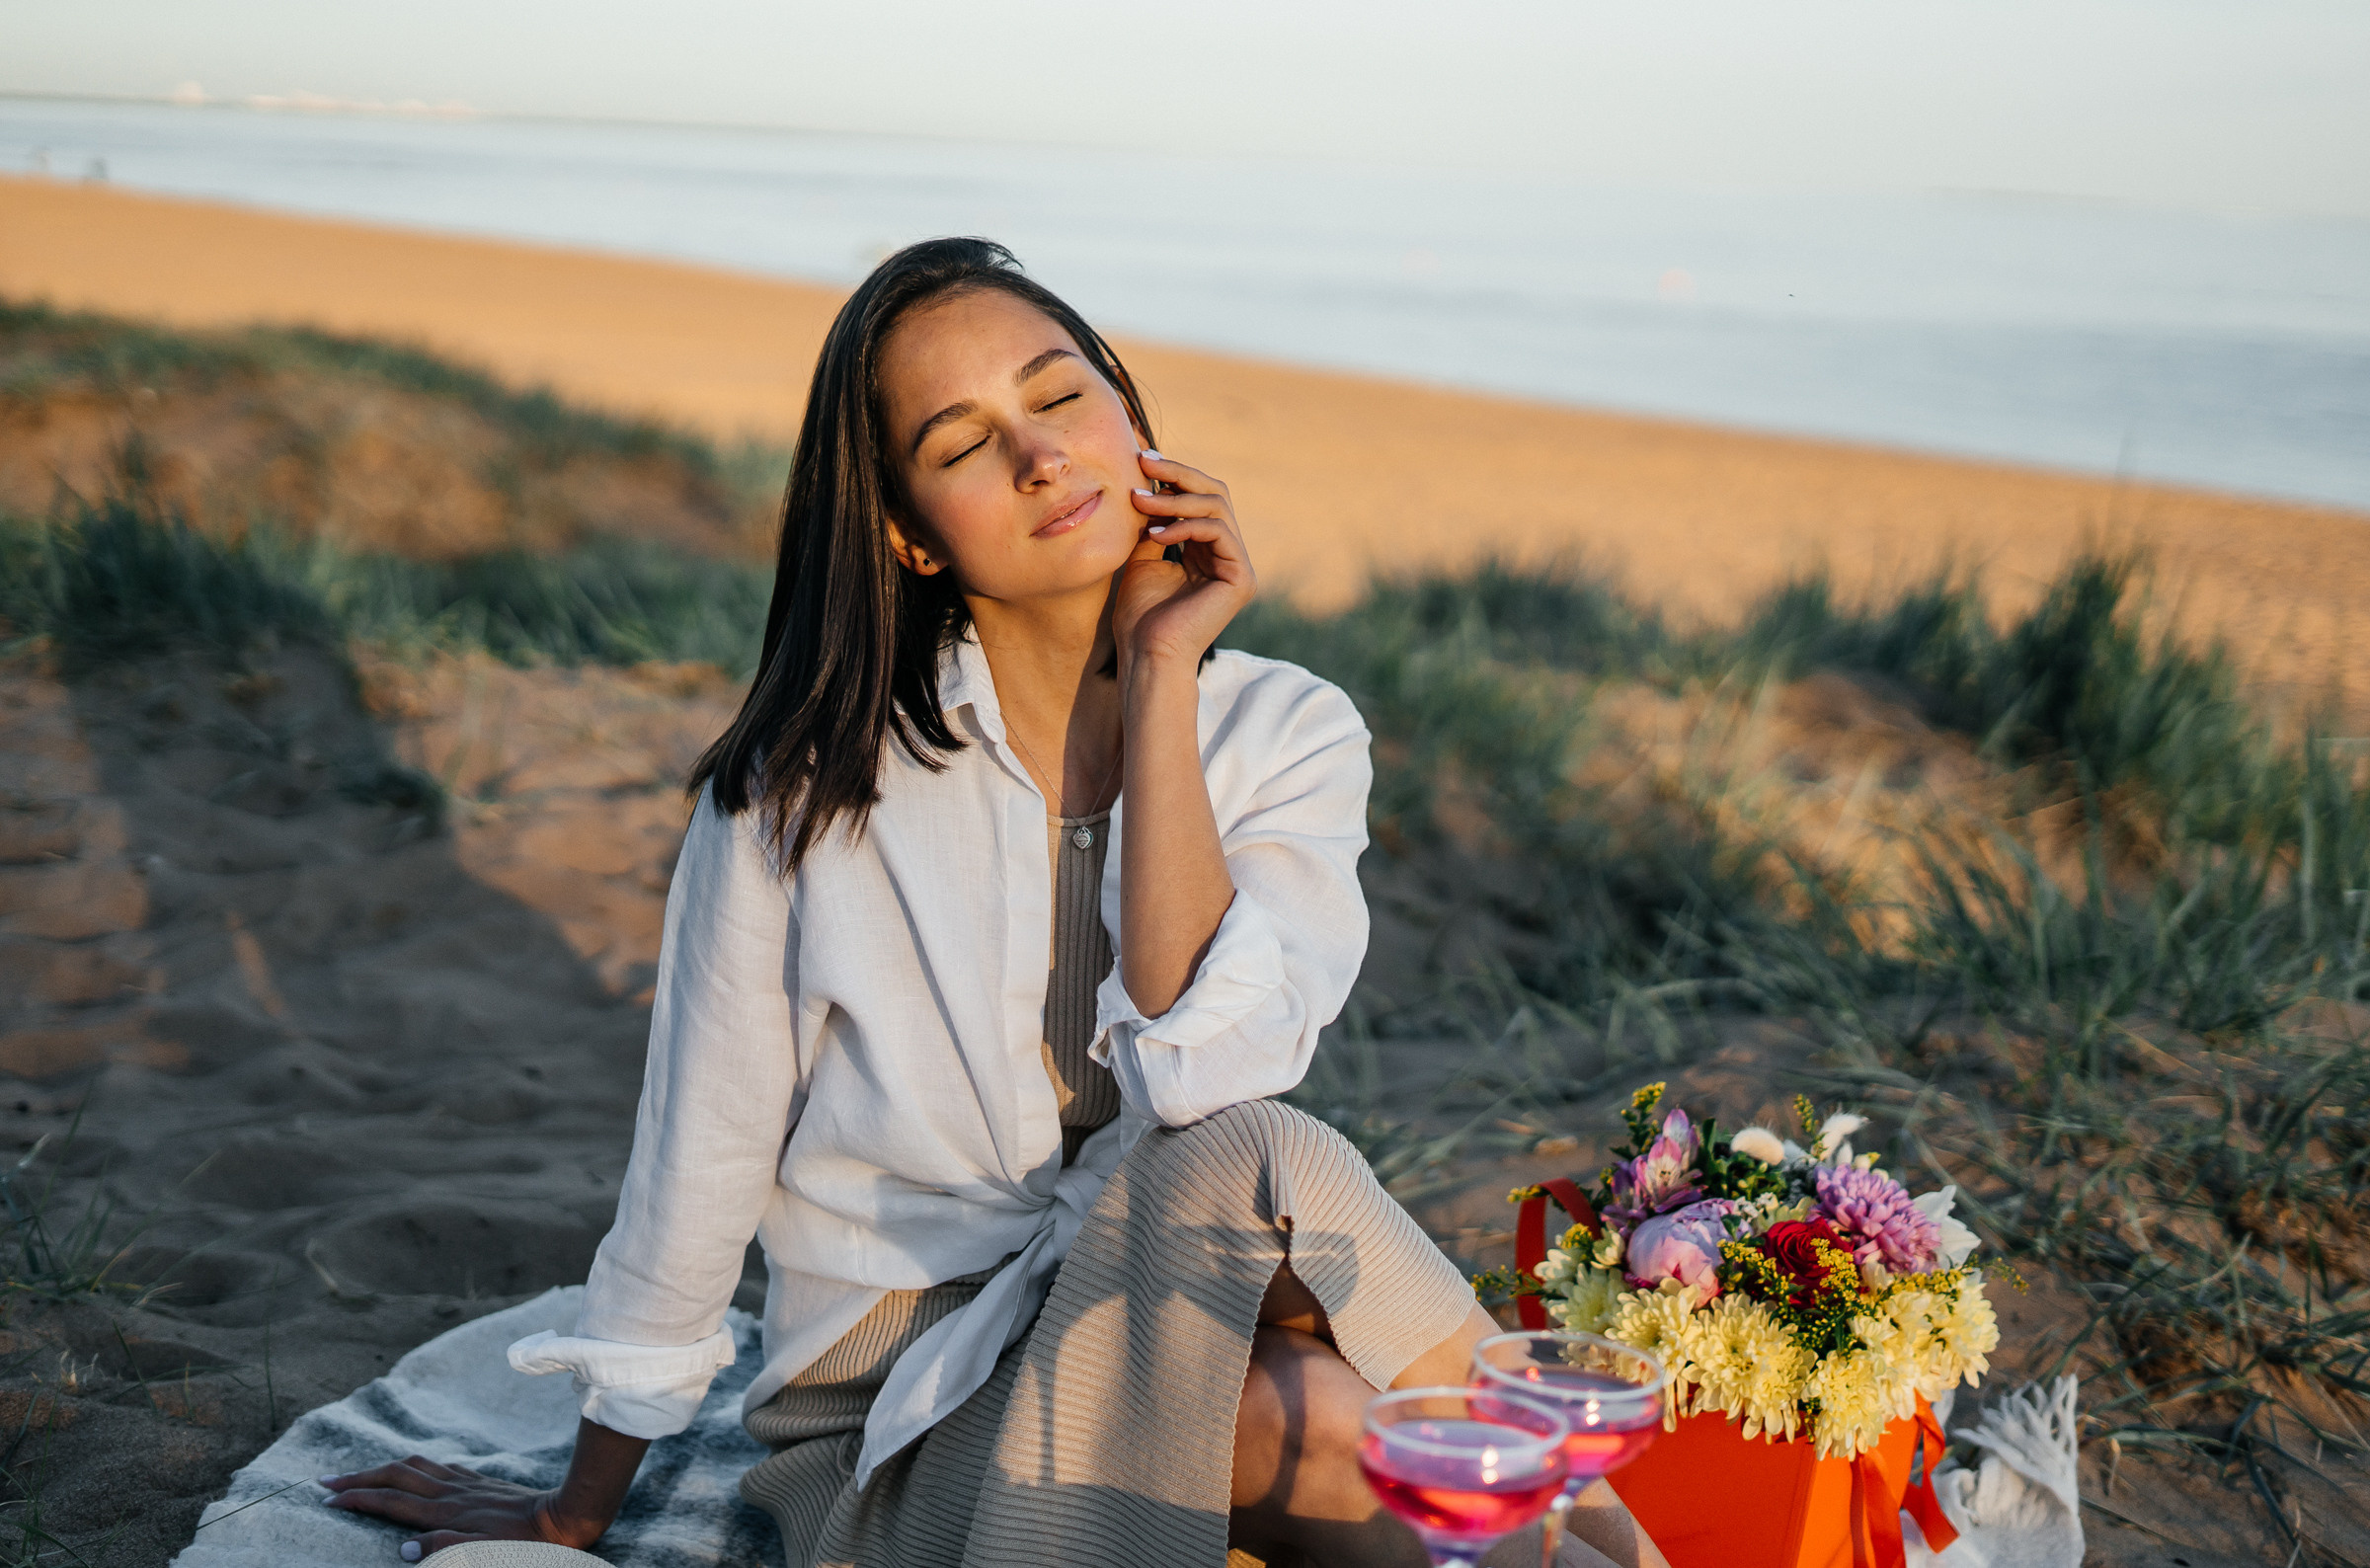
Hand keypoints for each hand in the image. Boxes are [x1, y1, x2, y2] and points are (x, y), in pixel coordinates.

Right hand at [321, 1454, 595, 1559]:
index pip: (391, 1502)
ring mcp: (466, 1483)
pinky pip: (439, 1467)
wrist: (562, 1518)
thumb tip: (405, 1549)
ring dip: (383, 1467)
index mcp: (446, 1513)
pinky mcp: (480, 1480)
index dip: (358, 1499)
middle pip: (395, 1476)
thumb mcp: (486, 1555)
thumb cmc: (523, 1545)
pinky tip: (413, 1468)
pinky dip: (415, 1466)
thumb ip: (446, 1550)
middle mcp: (451, 1493)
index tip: (328, 1499)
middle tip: (326, 1481)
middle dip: (359, 1477)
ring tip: (359, 1472)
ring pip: (415, 1465)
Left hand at [1114, 449, 1255, 671]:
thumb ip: (1153, 524)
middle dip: (1178, 474)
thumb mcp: (1142, 557)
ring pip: (1217, 507)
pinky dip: (1184, 526)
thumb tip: (1149, 485)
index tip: (1140, 459)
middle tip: (1144, 461)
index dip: (1174, 475)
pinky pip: (1218, 531)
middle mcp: (1230, 556)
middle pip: (1215, 494)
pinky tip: (1154, 536)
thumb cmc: (1140, 617)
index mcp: (1209, 552)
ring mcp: (1240, 567)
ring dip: (1174, 499)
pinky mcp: (1242, 578)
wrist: (1147, 656)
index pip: (1201, 499)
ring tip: (1139, 501)